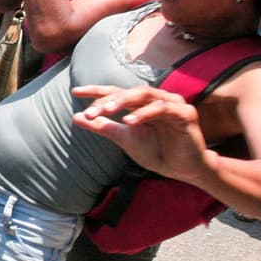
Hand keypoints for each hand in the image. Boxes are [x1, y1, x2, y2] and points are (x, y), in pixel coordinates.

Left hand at [71, 85, 212, 182]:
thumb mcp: (124, 139)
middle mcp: (155, 99)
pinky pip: (163, 108)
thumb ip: (103, 127)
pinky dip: (144, 113)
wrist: (183, 170)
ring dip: (123, 102)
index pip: (115, 92)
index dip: (96, 91)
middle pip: (128, 92)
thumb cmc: (156, 152)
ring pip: (144, 95)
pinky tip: (129, 122)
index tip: (75, 91)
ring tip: (106, 111)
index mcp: (140, 103)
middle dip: (107, 100)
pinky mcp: (185, 113)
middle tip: (90, 112)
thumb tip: (76, 117)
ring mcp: (171, 103)